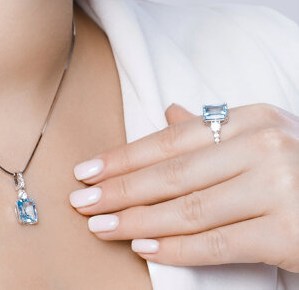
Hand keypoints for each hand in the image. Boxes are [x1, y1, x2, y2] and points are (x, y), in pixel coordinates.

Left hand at [69, 102, 298, 271]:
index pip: (170, 140)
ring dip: (137, 220)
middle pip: (171, 173)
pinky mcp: (290, 232)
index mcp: (251, 119)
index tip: (88, 169)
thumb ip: (213, 129)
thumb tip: (169, 112)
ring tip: (100, 226)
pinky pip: (218, 242)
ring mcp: (279, 187)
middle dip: (120, 189)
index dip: (124, 157)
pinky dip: (176, 247)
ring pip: (188, 208)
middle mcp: (264, 146)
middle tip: (80, 200)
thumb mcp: (263, 138)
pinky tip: (143, 247)